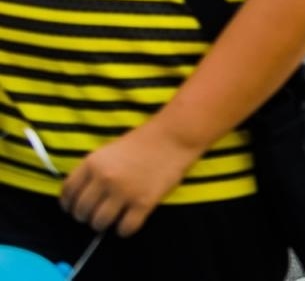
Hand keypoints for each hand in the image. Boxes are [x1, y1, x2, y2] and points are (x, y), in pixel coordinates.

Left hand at [60, 120, 206, 235]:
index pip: (68, 192)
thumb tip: (82, 195)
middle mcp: (104, 179)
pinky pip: (125, 228)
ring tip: (112, 219)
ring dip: (103, 225)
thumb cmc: (144, 140)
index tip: (74, 209)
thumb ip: (94, 170)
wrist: (176, 135)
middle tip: (96, 215)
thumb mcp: (110, 150)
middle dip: (86, 217)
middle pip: (82, 211)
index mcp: (92, 163)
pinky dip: (124, 230)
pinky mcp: (143, 202)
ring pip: (100, 223)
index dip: (69, 204)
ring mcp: (124, 192)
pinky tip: (129, 222)